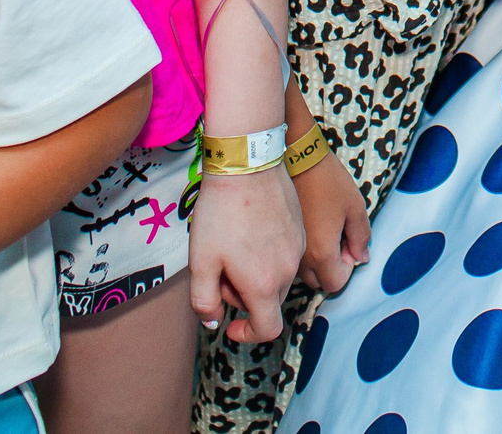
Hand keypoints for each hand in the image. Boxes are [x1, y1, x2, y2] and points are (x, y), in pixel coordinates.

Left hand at [189, 163, 303, 343]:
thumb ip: (205, 300)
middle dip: (245, 298)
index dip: (249, 335)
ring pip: (279, 278)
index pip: (268, 329)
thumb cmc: (221, 214)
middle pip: (271, 303)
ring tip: (234, 248)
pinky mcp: (300, 229)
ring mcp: (297, 249)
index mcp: (263, 285)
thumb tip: (214, 321)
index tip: (231, 324)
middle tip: (222, 271)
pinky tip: (249, 232)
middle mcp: (287, 271)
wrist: (247, 166)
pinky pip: (286, 256)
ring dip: (257, 277)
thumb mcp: (201, 261)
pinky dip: (268, 257)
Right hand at [292, 143, 371, 296]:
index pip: (335, 284)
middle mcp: (300, 258)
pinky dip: (302, 251)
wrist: (296, 159)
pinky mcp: (278, 238)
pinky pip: (292, 257)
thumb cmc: (328, 181)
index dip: (347, 269)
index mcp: (321, 253)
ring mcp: (286, 249)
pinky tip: (309, 226)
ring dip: (316, 260)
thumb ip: (361, 238)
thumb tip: (361, 258)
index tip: (348, 246)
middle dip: (331, 267)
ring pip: (303, 271)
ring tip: (323, 230)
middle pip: (318, 281)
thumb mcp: (355, 208)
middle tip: (337, 237)